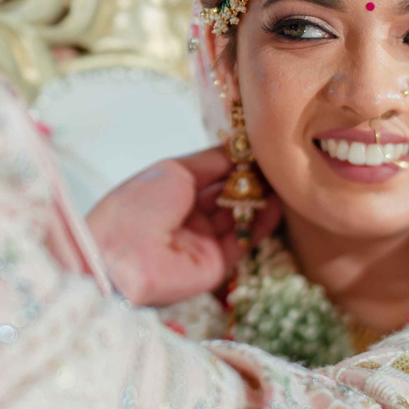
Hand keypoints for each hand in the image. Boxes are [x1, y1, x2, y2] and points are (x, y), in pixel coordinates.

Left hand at [86, 148, 281, 306]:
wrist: (125, 257)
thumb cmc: (141, 205)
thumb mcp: (174, 171)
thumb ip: (211, 161)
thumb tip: (239, 148)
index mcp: (168, 190)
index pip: (208, 172)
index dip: (232, 159)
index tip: (259, 145)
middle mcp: (185, 215)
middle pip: (225, 193)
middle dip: (249, 177)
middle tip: (275, 161)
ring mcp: (201, 240)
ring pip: (237, 215)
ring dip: (258, 197)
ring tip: (282, 177)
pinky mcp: (216, 263)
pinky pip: (244, 239)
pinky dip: (262, 222)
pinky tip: (278, 202)